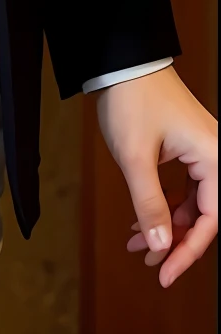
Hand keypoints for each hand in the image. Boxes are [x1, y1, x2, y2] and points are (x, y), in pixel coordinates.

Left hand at [96, 66, 216, 287]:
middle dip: (176, 241)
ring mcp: (202, 151)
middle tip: (150, 262)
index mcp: (215, 159)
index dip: (188, 252)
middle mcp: (216, 156)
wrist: (121, 60)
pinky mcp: (187, 146)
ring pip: (192, 203)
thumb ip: (149, 204)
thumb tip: (161, 245)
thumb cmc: (132, 100)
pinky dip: (163, 205)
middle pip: (204, 215)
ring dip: (167, 225)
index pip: (210, 220)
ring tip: (138, 244)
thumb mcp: (135, 157)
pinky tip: (141, 221)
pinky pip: (183, 186)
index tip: (166, 273)